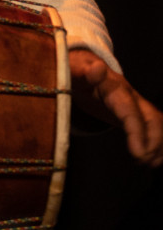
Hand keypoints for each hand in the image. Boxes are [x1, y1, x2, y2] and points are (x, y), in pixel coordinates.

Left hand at [69, 48, 162, 166]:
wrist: (85, 67)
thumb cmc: (77, 71)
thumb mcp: (74, 70)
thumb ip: (83, 71)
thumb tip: (97, 67)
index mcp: (115, 88)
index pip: (130, 111)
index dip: (136, 131)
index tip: (139, 152)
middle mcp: (131, 97)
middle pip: (152, 119)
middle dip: (153, 142)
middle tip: (141, 159)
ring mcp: (137, 105)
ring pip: (158, 124)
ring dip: (157, 145)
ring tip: (146, 162)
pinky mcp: (138, 114)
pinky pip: (156, 128)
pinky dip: (158, 145)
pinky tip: (152, 160)